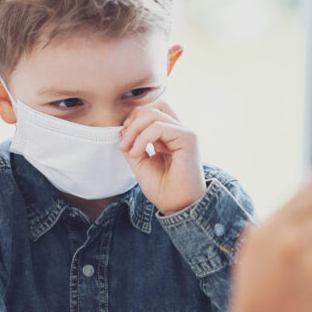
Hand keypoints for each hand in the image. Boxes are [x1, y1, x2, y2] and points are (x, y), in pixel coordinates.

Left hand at [119, 100, 205, 214]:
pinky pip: (159, 127)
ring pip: (155, 112)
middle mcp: (178, 131)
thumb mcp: (140, 162)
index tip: (123, 142)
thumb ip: (132, 143)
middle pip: (155, 106)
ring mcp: (185, 133)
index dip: (133, 120)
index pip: (151, 111)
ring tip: (129, 149)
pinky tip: (138, 153)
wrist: (176, 206)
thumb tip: (123, 128)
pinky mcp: (188, 138)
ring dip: (135, 129)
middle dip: (134, 119)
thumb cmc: (162, 188)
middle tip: (125, 141)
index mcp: (170, 135)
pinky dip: (143, 138)